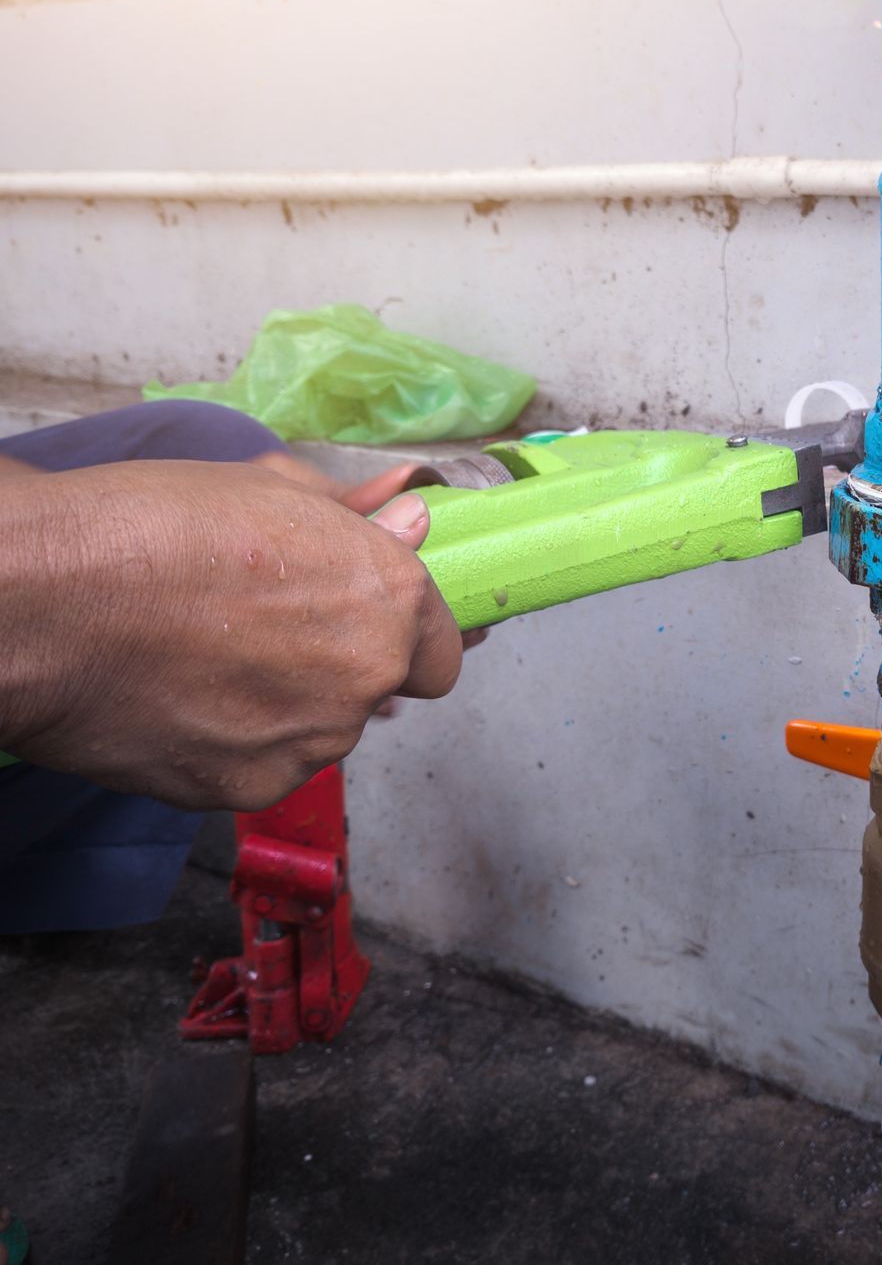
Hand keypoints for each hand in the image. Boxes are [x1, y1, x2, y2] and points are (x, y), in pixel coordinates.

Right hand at [0, 460, 463, 809]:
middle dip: (339, 667)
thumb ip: (353, 515)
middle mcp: (365, 676)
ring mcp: (309, 741)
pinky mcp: (248, 788)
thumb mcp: (267, 488)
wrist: (44, 601)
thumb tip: (409, 515)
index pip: (443, 646)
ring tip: (205, 661)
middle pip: (380, 691)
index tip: (365, 623)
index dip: (405, 634)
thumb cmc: (149, 528)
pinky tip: (181, 701)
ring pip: (320, 733)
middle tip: (263, 633)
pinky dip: (233, 743)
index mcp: (387, 597)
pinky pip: (263, 766)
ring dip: (286, 707)